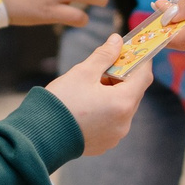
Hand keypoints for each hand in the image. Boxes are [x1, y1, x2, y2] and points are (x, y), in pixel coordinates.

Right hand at [44, 36, 151, 157]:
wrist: (40, 136)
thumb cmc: (61, 102)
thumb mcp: (83, 72)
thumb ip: (104, 55)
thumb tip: (116, 41)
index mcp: (122, 103)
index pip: (144, 76)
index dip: (141, 60)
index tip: (132, 50)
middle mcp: (124, 122)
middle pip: (133, 92)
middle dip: (122, 77)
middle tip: (104, 67)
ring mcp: (115, 135)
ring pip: (122, 107)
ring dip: (113, 94)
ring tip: (90, 87)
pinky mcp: (104, 143)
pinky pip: (112, 122)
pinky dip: (105, 110)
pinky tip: (86, 105)